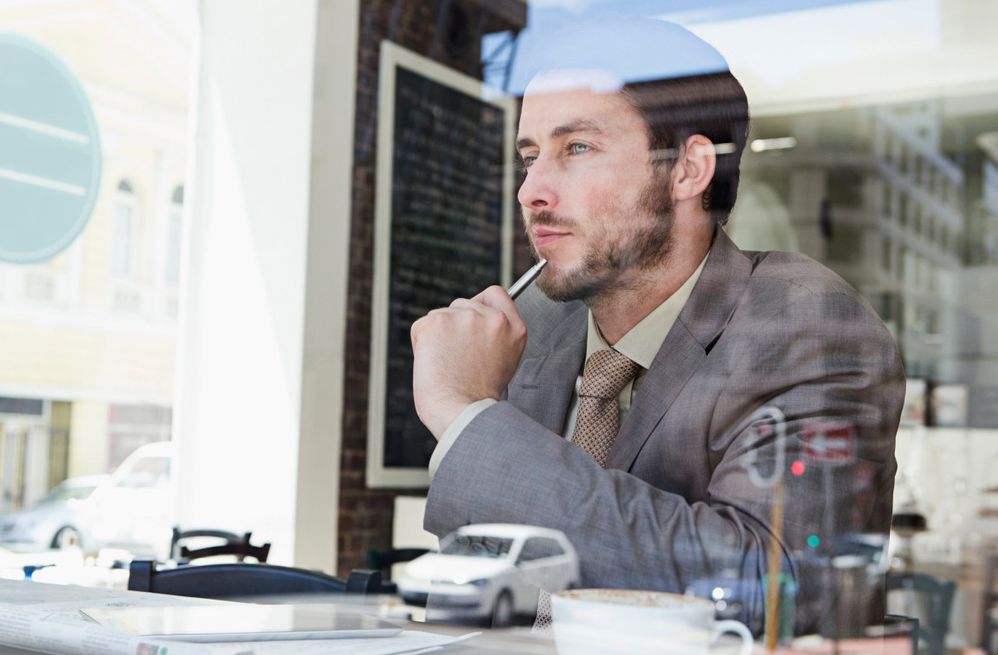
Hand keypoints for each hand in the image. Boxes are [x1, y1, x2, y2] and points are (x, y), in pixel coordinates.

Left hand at [411, 285, 526, 437]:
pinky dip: (421, 344)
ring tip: (447, 364)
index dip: (481, 302)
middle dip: (455, 325)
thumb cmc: (478, 397)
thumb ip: (496, 335)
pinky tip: (433, 363)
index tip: (473, 316)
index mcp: (514, 328)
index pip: (497, 294)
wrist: (462, 413)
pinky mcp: (436, 322)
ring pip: (441, 316)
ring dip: (438, 336)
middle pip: (462, 304)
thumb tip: (476, 320)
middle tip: (457, 358)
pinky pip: (421, 327)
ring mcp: (464, 317)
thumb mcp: (505, 361)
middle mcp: (492, 318)